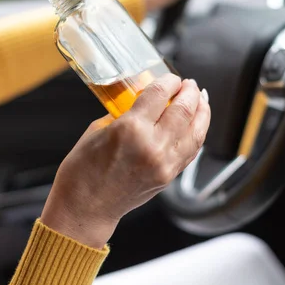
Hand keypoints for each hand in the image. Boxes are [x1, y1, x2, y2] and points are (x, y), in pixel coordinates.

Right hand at [41, 75, 209, 248]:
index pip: (160, 93)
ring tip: (200, 98)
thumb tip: (144, 101)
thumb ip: (125, 113)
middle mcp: (152, 145)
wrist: (85, 208)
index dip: (169, 80)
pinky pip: (192, 149)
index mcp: (130, 128)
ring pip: (197, 130)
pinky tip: (197, 122)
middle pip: (184, 108)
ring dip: (201, 110)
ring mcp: (165, 163)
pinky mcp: (169, 176)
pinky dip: (198, 132)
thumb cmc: (83, 171)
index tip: (170, 77)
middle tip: (189, 84)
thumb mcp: (98, 129)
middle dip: (190, 91)